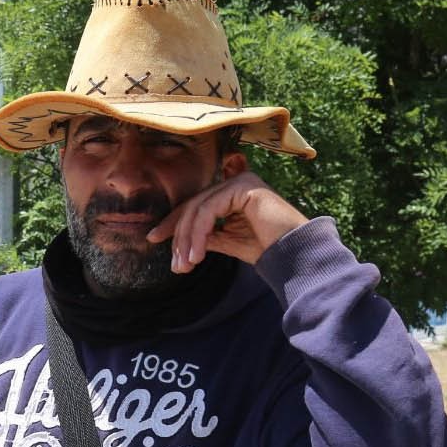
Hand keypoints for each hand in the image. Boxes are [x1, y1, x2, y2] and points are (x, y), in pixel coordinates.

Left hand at [146, 171, 307, 272]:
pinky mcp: (243, 186)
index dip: (172, 223)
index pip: (194, 205)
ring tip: (186, 265)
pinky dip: (198, 234)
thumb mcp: (227, 241)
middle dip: (178, 236)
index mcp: (230, 193)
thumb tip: (180, 242)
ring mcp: (239, 181)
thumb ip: (206, 236)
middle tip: (175, 265)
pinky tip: (196, 255)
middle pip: (192, 206)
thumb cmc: (265, 248)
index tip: (153, 239)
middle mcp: (234, 181)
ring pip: (198, 208)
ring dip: (187, 240)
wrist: (293, 253)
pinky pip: (209, 210)